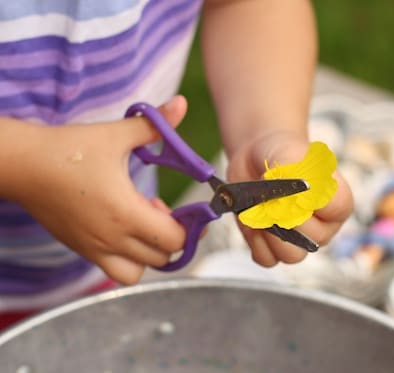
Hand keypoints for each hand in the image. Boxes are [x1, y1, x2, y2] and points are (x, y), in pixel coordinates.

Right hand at [10, 96, 187, 283]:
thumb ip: (153, 125)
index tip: (185, 207)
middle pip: (163, 258)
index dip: (188, 226)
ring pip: (139, 271)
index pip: (175, 239)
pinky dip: (128, 258)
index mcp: (126, 212)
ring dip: (150, 252)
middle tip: (161, 209)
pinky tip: (122, 227)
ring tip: (142, 224)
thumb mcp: (115, 134)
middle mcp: (113, 238)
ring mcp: (95, 249)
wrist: (21, 165)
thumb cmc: (68, 149)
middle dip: (171, 237)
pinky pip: (115, 270)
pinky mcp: (82, 249)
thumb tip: (181, 103)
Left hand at [226, 130, 353, 265]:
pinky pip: (267, 258)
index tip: (293, 187)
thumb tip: (299, 198)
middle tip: (270, 196)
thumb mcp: (290, 155)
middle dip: (284, 217)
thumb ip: (295, 173)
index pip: (337, 211)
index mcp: (337, 203)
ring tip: (261, 210)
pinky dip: (256, 241)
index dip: (310, 200)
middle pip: (311, 239)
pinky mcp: (274, 247)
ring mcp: (300, 241)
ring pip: (291, 255)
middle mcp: (323, 227)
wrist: (257, 157)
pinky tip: (253, 221)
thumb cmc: (282, 154)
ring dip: (270, 233)